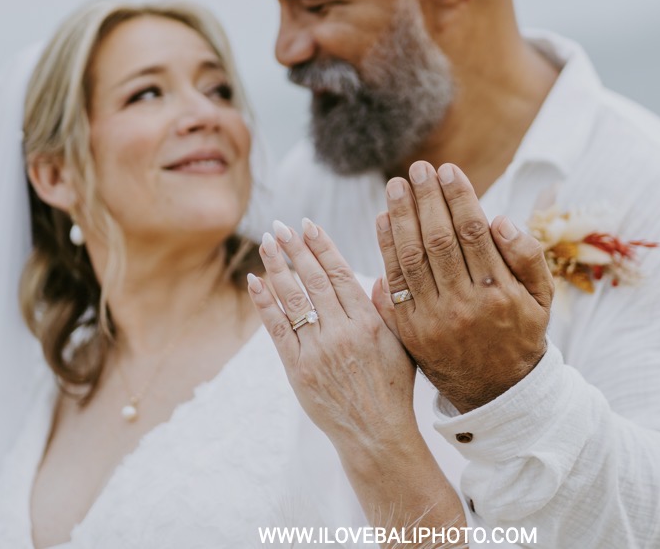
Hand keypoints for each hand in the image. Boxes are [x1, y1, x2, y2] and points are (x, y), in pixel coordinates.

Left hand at [247, 218, 417, 447]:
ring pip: (294, 299)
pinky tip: (255, 281)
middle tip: (280, 226)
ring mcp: (318, 351)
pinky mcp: (298, 370)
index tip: (308, 224)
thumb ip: (389, 309)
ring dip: (277, 267)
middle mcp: (343, 332)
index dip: (322, 246)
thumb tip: (380, 275)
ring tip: (266, 244)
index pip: (340, 273)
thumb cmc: (393, 389)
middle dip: (295, 250)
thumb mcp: (404, 345)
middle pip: (314, 280)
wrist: (376, 434)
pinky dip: (265, 303)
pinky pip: (277, 329)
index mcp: (370, 322)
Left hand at [373, 161, 553, 413]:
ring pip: (412, 259)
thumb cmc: (521, 331)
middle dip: (426, 200)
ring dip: (400, 218)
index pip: (473, 233)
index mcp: (498, 293)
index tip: (448, 170)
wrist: (496, 391)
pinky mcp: (410, 330)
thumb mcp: (541, 297)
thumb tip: (499, 219)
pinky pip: (395, 283)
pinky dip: (386, 250)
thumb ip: (526, 256)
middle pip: (438, 240)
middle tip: (417, 169)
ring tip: (395, 186)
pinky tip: (383, 222)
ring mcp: (433, 319)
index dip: (458, 198)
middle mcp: (464, 305)